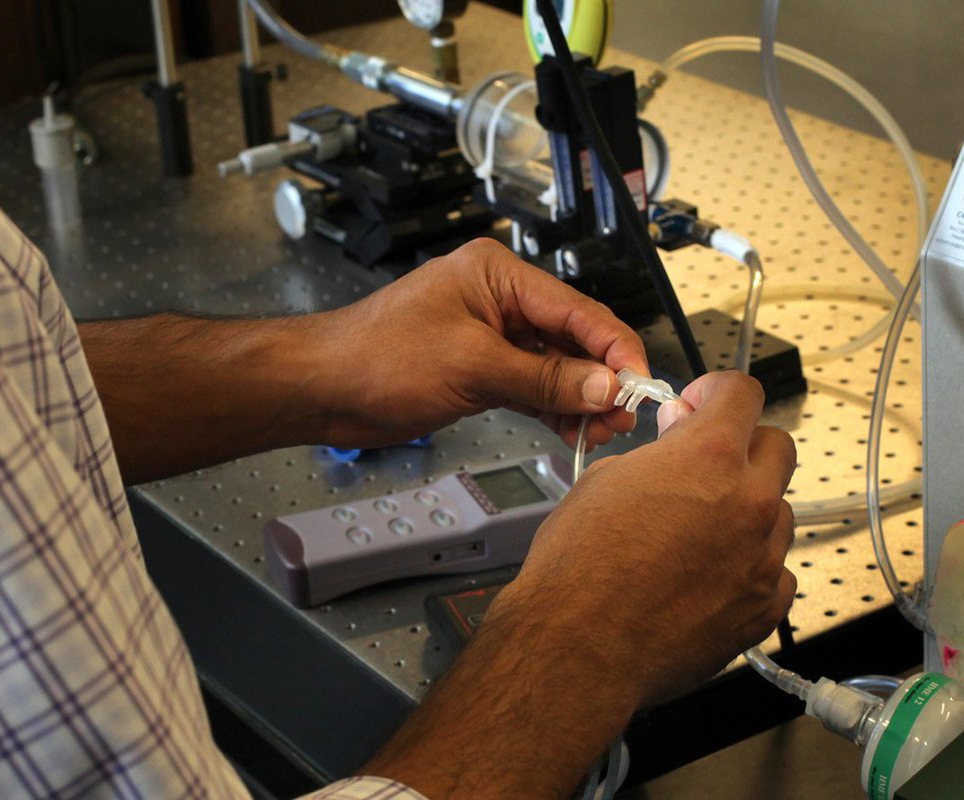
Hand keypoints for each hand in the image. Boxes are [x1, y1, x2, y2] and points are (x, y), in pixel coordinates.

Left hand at [303, 238, 648, 448]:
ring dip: (580, 398)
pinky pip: (532, 385)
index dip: (615, 349)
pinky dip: (552, 407)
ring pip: (555, 365)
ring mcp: (490, 336)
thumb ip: (543, 377)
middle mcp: (499, 300)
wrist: (324, 389)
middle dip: (600, 378)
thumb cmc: (376, 357)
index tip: (640, 385)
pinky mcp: (481, 369)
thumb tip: (603, 385)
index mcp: (498, 275)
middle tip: (622, 417)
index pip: (577, 310)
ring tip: (602, 430)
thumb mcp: (472, 366)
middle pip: (572, 338)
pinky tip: (572, 429)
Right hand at [362, 371, 796, 797]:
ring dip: (746, 511)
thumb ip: (657, 453)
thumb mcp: (605, 480)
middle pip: (777, 447)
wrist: (578, 645)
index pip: (743, 393)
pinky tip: (706, 576)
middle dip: (742, 447)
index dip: (717, 392)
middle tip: (704, 465)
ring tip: (696, 533)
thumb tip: (676, 442)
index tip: (703, 405)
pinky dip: (748, 566)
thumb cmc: (579, 567)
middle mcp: (748, 502)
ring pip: (777, 512)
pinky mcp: (763, 608)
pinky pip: (774, 571)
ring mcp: (763, 558)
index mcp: (708, 457)